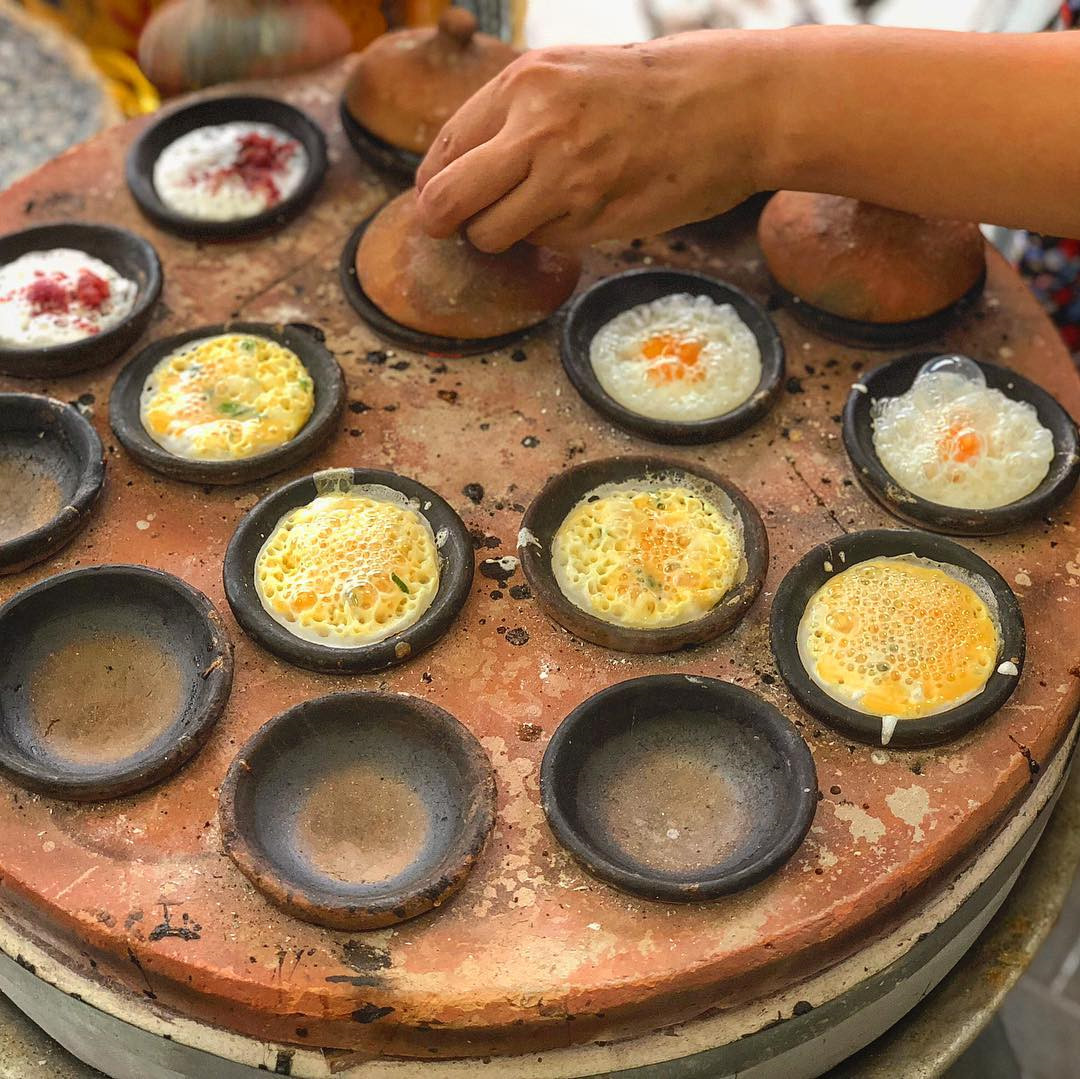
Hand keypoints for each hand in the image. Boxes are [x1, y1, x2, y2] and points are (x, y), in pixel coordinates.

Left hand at [414, 31, 775, 252]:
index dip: (435, 186)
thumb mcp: (570, 73)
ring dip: (501, 236)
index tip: (440, 202)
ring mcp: (567, 177)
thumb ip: (514, 115)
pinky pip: (546, 242)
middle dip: (442, 223)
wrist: (730, 106)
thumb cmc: (648, 91)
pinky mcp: (597, 218)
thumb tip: (458, 170)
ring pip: (491, 233)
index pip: (444, 150)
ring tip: (535, 214)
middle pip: (447, 201)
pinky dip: (553, 236)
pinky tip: (585, 209)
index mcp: (524, 83)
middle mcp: (537, 128)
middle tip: (454, 230)